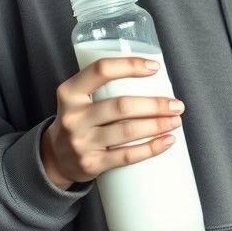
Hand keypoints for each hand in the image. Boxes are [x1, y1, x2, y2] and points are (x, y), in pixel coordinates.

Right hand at [41, 57, 183, 189]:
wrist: (54, 158)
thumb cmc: (79, 120)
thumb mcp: (79, 98)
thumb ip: (105, 86)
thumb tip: (154, 78)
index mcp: (70, 92)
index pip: (101, 70)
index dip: (130, 66)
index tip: (155, 67)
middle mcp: (73, 116)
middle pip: (122, 105)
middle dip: (155, 104)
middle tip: (177, 105)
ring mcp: (81, 142)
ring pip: (127, 131)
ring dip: (158, 125)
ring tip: (175, 121)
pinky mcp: (90, 164)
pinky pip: (126, 156)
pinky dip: (151, 148)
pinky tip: (167, 141)